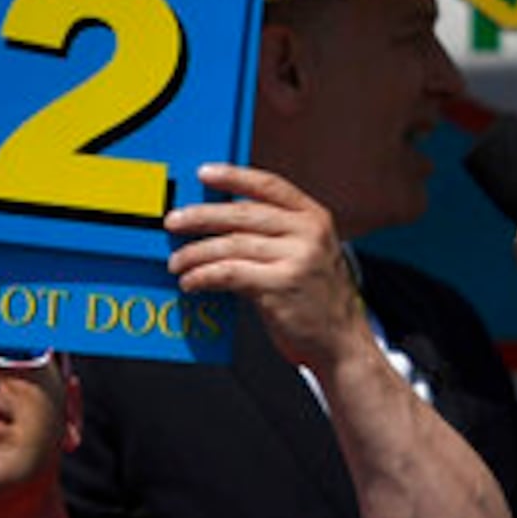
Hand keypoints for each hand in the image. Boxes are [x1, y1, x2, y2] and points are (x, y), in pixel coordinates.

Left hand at [168, 164, 363, 368]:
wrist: (342, 343)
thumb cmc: (318, 302)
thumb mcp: (308, 256)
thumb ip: (276, 236)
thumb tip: (220, 226)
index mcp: (315, 219)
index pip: (269, 186)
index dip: (234, 177)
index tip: (204, 173)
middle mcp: (309, 234)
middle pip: (242, 214)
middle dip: (201, 216)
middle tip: (174, 222)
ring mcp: (297, 259)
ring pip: (231, 245)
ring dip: (196, 253)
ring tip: (177, 262)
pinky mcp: (281, 286)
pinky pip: (229, 273)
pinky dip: (204, 276)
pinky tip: (191, 282)